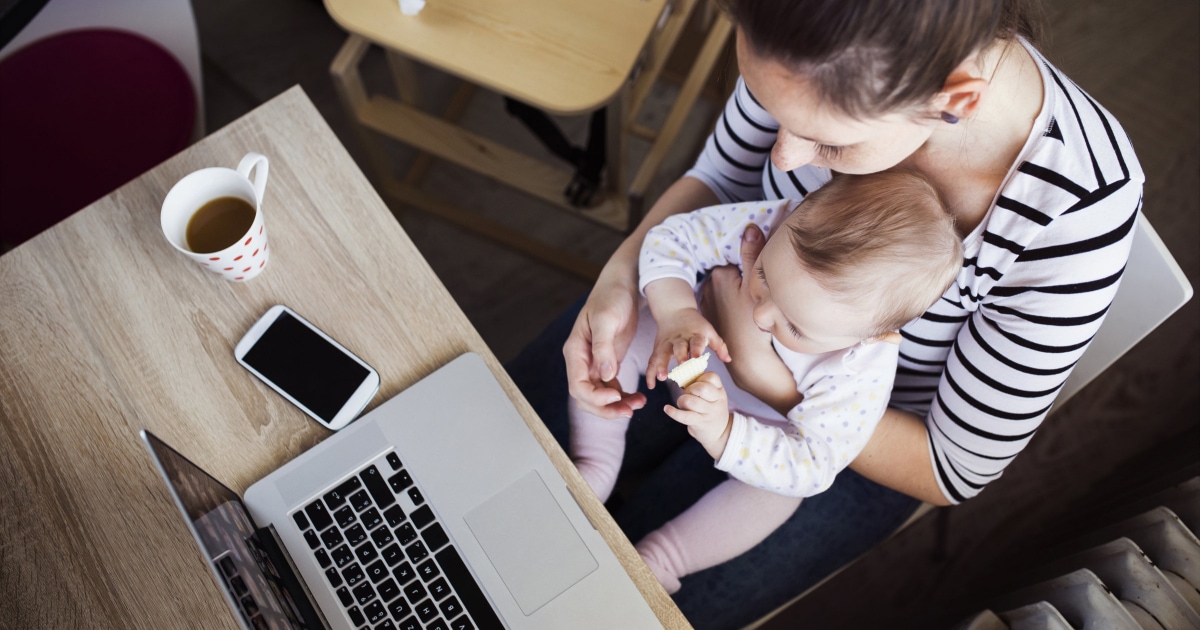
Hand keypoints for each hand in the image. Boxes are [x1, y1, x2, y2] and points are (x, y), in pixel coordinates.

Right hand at [563, 277, 646, 418]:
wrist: (622, 285)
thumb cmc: (612, 297)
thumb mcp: (607, 319)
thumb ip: (603, 347)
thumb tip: (604, 375)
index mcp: (575, 351)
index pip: (578, 386)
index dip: (595, 398)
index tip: (617, 397)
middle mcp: (581, 360)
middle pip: (586, 397)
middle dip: (606, 408)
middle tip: (630, 410)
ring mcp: (593, 363)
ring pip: (599, 396)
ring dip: (616, 405)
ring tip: (639, 404)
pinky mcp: (607, 362)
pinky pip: (610, 388)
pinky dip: (622, 396)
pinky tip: (638, 397)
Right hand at [643, 278, 731, 387]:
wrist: (675, 311)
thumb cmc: (695, 325)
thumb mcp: (708, 331)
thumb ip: (719, 345)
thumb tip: (728, 360)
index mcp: (694, 335)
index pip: (696, 341)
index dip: (697, 349)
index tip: (697, 357)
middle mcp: (680, 339)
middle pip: (679, 347)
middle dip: (680, 356)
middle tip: (681, 366)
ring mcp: (667, 343)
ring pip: (662, 353)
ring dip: (661, 365)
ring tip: (662, 377)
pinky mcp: (658, 348)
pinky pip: (652, 360)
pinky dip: (650, 373)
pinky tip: (651, 385)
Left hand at [664, 372, 731, 459]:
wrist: (720, 433)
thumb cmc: (712, 409)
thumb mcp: (714, 396)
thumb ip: (703, 385)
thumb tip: (682, 376)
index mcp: (720, 391)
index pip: (711, 377)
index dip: (699, 378)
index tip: (696, 384)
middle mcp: (717, 401)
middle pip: (701, 388)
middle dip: (689, 389)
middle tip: (688, 394)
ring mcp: (709, 413)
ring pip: (690, 401)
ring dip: (682, 400)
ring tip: (682, 404)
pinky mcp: (700, 423)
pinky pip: (684, 416)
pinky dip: (673, 412)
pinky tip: (667, 408)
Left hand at [700, 224, 771, 380]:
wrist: (746, 356)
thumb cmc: (754, 322)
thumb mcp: (757, 285)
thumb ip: (752, 254)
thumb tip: (750, 228)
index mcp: (720, 274)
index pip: (735, 257)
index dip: (749, 262)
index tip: (758, 271)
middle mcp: (709, 286)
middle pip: (729, 270)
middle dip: (740, 274)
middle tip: (754, 289)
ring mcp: (708, 301)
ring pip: (725, 286)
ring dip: (734, 288)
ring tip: (747, 302)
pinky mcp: (710, 316)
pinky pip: (721, 301)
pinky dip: (729, 302)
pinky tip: (739, 311)